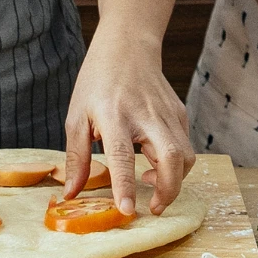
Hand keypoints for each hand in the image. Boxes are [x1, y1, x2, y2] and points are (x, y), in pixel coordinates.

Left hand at [62, 35, 194, 215]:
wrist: (127, 47)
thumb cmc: (97, 83)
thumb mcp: (76, 117)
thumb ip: (76, 159)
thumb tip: (71, 194)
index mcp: (114, 116)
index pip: (123, 157)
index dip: (126, 186)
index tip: (128, 210)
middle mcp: (146, 115)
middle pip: (172, 158)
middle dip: (169, 190)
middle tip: (154, 208)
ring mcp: (167, 114)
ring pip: (186, 156)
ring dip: (175, 179)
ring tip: (151, 181)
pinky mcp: (179, 113)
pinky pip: (185, 146)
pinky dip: (177, 163)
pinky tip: (155, 161)